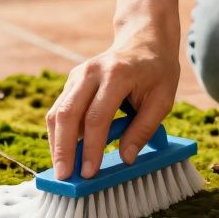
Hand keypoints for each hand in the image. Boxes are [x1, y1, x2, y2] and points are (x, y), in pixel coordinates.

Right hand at [45, 30, 179, 179]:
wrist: (144, 40)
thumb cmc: (157, 72)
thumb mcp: (162, 100)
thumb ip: (144, 129)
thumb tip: (125, 158)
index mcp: (116, 75)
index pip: (97, 117)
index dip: (90, 148)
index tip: (89, 173)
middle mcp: (91, 72)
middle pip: (67, 114)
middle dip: (62, 149)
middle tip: (64, 177)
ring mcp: (77, 75)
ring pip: (57, 113)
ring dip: (56, 144)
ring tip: (62, 170)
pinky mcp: (72, 82)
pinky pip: (59, 110)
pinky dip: (59, 134)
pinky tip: (65, 153)